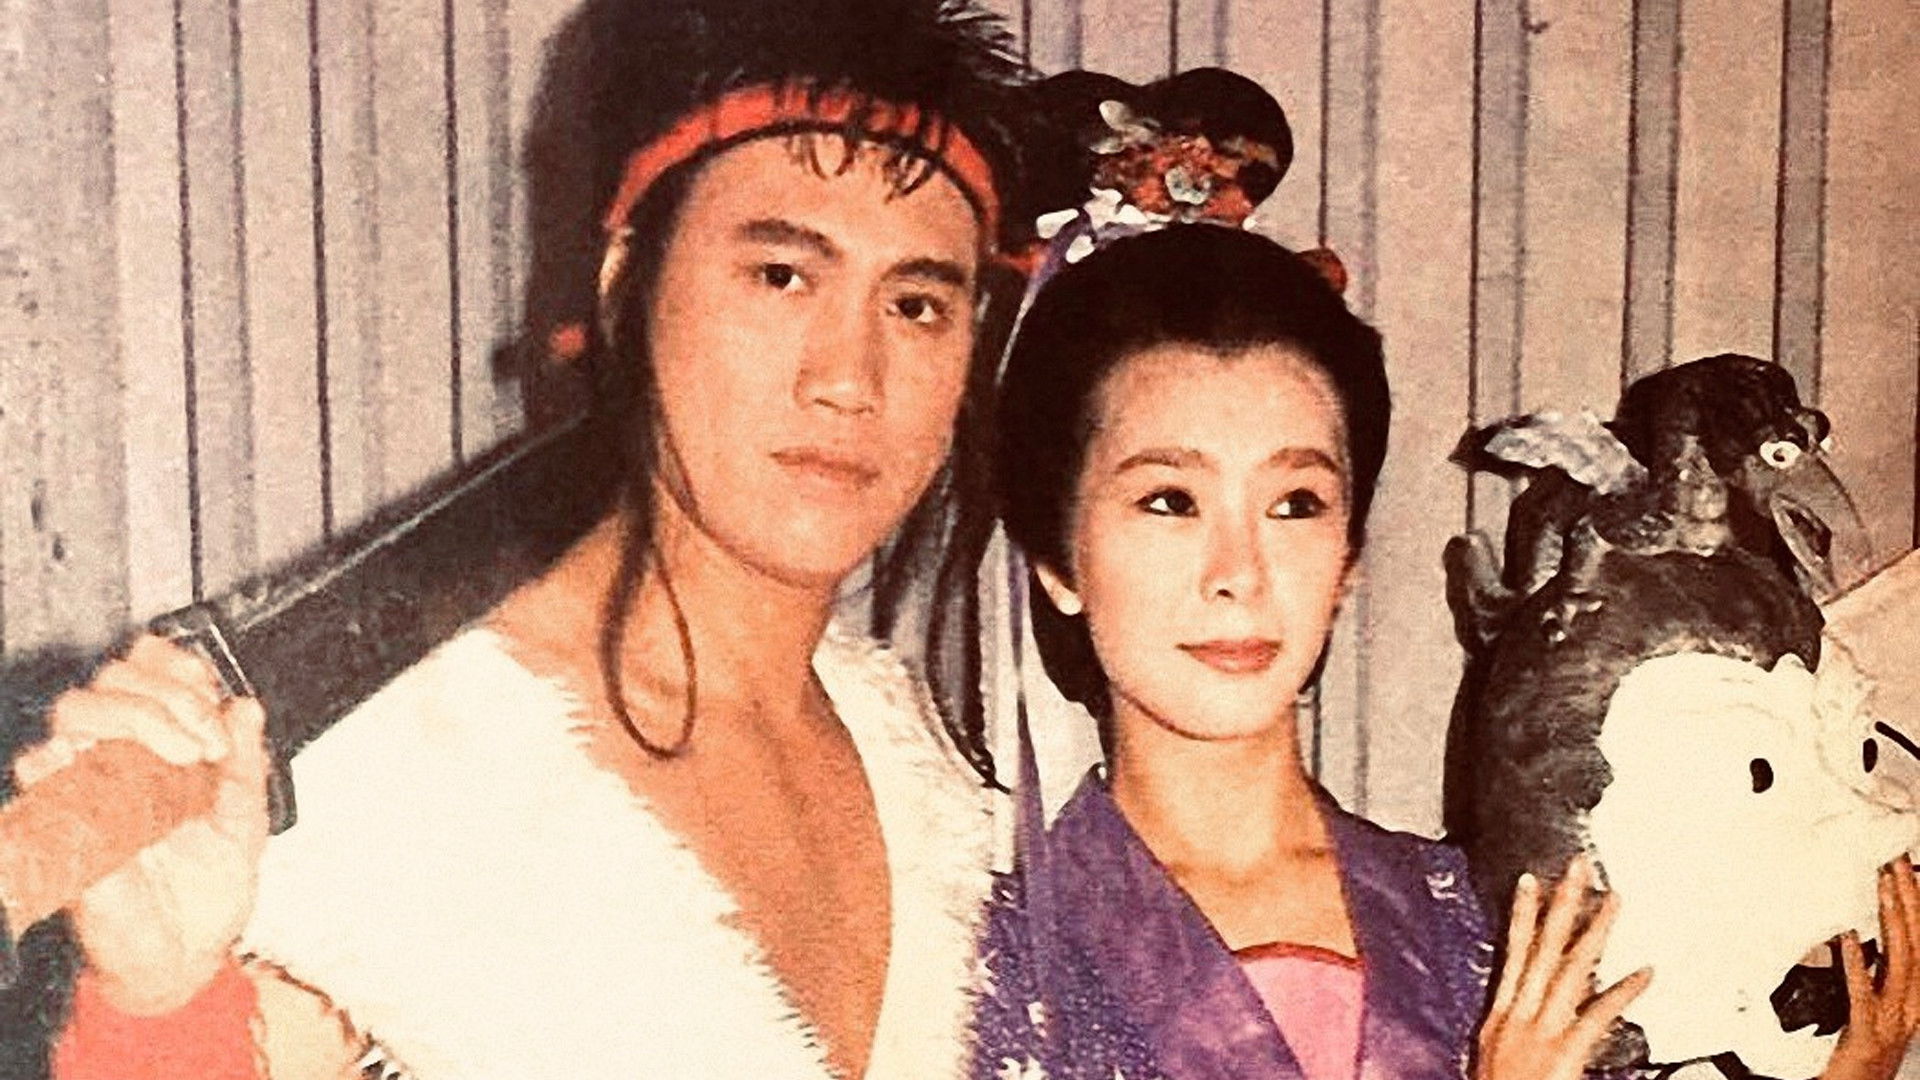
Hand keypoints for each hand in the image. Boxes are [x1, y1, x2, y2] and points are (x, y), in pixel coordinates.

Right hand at [12, 636, 268, 1014]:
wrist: (187, 952)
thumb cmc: (208, 886)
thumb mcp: (245, 816)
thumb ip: (246, 760)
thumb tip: (246, 707)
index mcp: (164, 745)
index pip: (148, 669)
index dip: (176, 665)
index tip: (211, 693)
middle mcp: (121, 756)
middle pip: (113, 679)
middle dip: (169, 695)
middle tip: (206, 742)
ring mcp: (89, 785)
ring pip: (77, 711)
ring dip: (136, 717)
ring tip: (181, 758)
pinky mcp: (62, 822)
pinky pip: (40, 774)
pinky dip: (64, 759)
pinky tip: (106, 766)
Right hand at [1475, 854, 1651, 1079]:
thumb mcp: (1493, 1058)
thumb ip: (1513, 1031)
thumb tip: (1525, 1011)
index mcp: (1500, 1018)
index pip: (1513, 954)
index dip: (1522, 915)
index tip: (1532, 880)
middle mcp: (1518, 1017)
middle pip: (1542, 949)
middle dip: (1561, 905)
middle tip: (1578, 868)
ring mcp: (1541, 1033)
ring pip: (1570, 971)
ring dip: (1595, 933)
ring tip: (1615, 902)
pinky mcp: (1563, 1054)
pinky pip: (1596, 1016)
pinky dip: (1622, 993)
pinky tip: (1645, 973)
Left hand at [1823, 855, 1919, 1079]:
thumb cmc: (1865, 1048)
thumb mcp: (1879, 1004)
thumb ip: (1877, 970)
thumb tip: (1862, 933)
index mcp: (1914, 994)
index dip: (1917, 905)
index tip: (1906, 868)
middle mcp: (1911, 1003)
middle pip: (1916, 944)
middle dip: (1909, 902)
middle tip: (1896, 863)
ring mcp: (1892, 1017)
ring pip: (1900, 962)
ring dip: (1891, 921)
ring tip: (1882, 886)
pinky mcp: (1866, 1031)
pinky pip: (1863, 993)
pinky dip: (1857, 964)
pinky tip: (1848, 939)